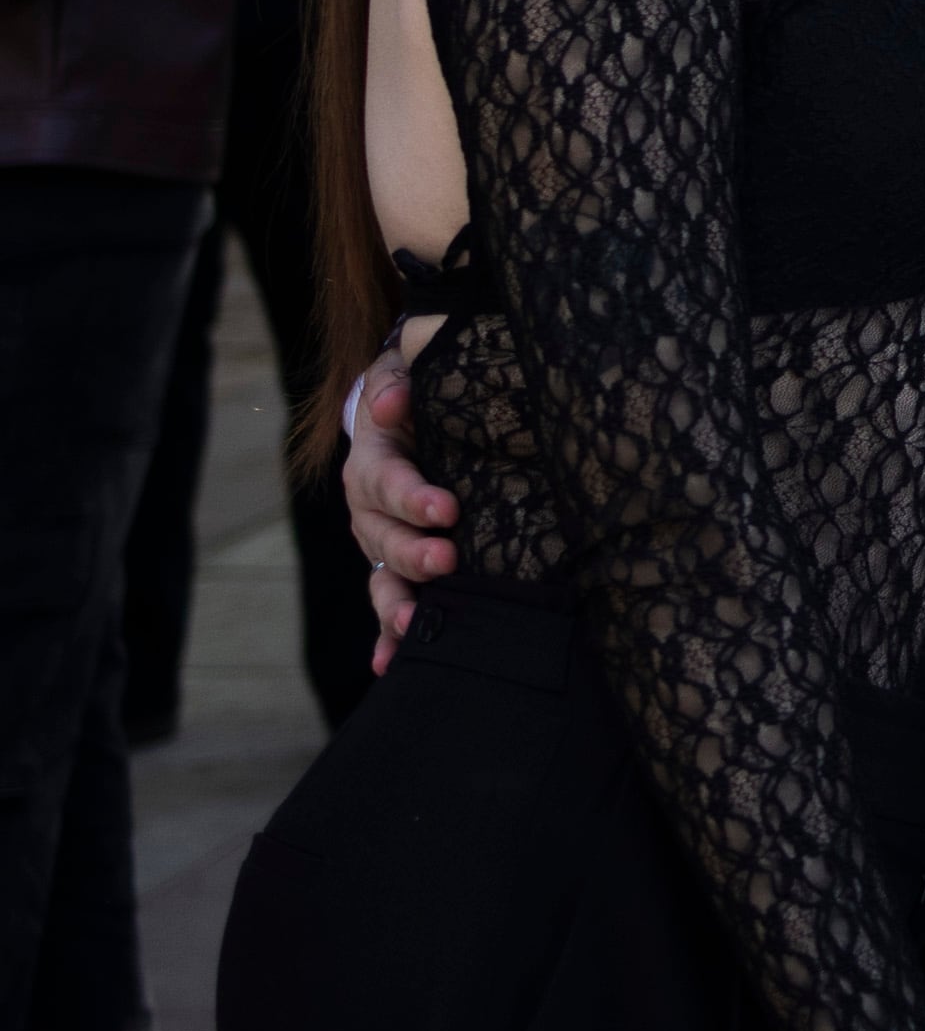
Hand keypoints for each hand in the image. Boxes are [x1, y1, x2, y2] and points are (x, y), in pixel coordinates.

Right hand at [339, 340, 456, 671]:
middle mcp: (370, 506)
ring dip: (395, 603)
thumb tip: (394, 403)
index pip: (386, 479)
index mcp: (374, 458)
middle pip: (382, 536)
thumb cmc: (427, 385)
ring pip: (381, 576)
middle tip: (448, 559)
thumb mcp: (412, 365)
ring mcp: (381, 540)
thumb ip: (403, 374)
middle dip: (412, 552)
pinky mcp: (398, 564)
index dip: (411, 495)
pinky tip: (390, 665)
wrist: (421, 408)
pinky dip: (387, 636)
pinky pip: (389, 602)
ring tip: (413, 624)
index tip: (447, 508)